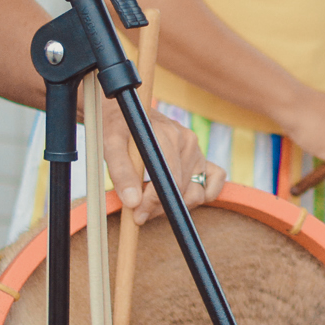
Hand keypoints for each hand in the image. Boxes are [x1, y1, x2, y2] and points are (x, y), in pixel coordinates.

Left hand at [101, 98, 220, 224]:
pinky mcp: (200, 157)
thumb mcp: (110, 144)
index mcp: (169, 136)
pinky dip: (202, 194)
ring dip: (176, 205)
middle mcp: (188, 142)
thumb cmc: (116, 126)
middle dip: (159, 207)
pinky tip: (178, 198)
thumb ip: (121, 172)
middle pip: (181, 190)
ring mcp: (197, 150)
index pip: (170, 182)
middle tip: (138, 213)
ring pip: (197, 192)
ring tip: (151, 205)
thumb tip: (132, 202)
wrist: (127, 110)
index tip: (136, 215)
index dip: (153, 203)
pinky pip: (214, 180)